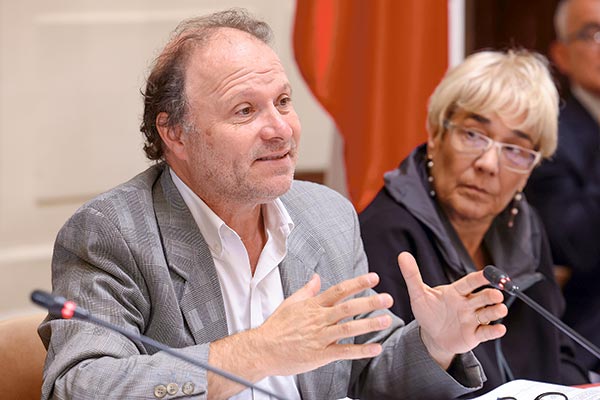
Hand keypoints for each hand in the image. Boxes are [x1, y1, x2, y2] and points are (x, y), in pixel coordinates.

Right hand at [252, 272, 393, 376]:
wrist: (263, 349)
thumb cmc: (276, 327)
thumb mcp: (290, 303)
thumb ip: (307, 290)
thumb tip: (317, 277)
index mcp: (313, 306)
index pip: (339, 291)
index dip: (357, 284)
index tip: (373, 278)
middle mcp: (318, 319)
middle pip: (347, 308)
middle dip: (369, 302)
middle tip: (387, 297)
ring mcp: (320, 337)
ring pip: (348, 329)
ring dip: (369, 324)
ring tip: (386, 319)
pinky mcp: (320, 354)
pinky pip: (343, 352)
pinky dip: (361, 351)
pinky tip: (375, 349)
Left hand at [397, 251, 507, 367]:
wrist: (431, 335)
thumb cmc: (428, 312)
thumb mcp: (418, 294)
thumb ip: (412, 275)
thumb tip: (402, 255)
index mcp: (456, 292)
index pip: (470, 282)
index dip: (479, 278)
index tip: (488, 273)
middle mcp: (468, 304)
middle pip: (483, 297)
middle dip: (491, 295)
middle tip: (497, 294)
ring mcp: (473, 319)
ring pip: (488, 313)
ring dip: (496, 311)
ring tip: (500, 309)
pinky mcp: (475, 335)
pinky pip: (487, 332)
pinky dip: (494, 331)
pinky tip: (499, 329)